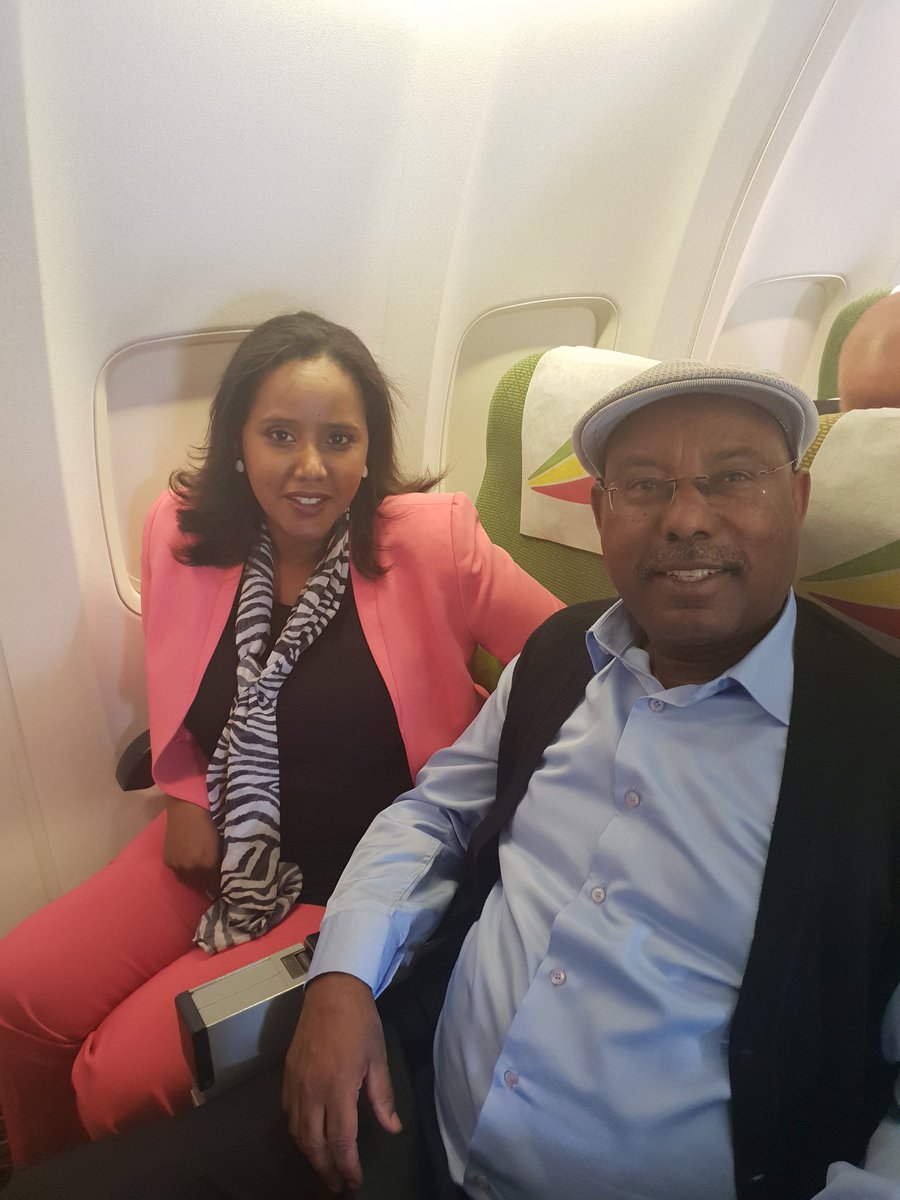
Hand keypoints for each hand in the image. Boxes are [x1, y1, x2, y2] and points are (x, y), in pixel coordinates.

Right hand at [162, 797, 221, 895]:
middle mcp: (191, 869)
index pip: (217, 886)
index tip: (228, 887)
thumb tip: (225, 874)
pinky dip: (187, 872)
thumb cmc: (210, 820)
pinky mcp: (168, 862)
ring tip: (205, 876)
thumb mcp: (221, 843)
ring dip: (198, 880)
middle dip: (211, 885)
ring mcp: (178, 866)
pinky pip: (180, 874)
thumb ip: (222, 861)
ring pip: (191, 881)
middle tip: (217, 882)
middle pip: (203, 886)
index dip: (223, 887)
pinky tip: (192, 867)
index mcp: (208, 864)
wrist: (187, 808)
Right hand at [282, 972, 401, 1193]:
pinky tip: (307, 1137)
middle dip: (326, 1170)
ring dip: (310, 1155)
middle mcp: (312, 1092)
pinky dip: (297, 1133)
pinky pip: (288, 1114)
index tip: (354, 1182)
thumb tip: (392, 1127)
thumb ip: (382, 1097)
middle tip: (337, 1186)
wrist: (332, 992)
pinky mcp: (287, 1075)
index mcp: (338, 1089)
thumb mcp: (378, 1058)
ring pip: (297, 1133)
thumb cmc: (360, 1023)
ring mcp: (296, 1084)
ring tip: (324, 1168)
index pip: (341, 1141)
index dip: (347, 1167)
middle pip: (314, 1145)